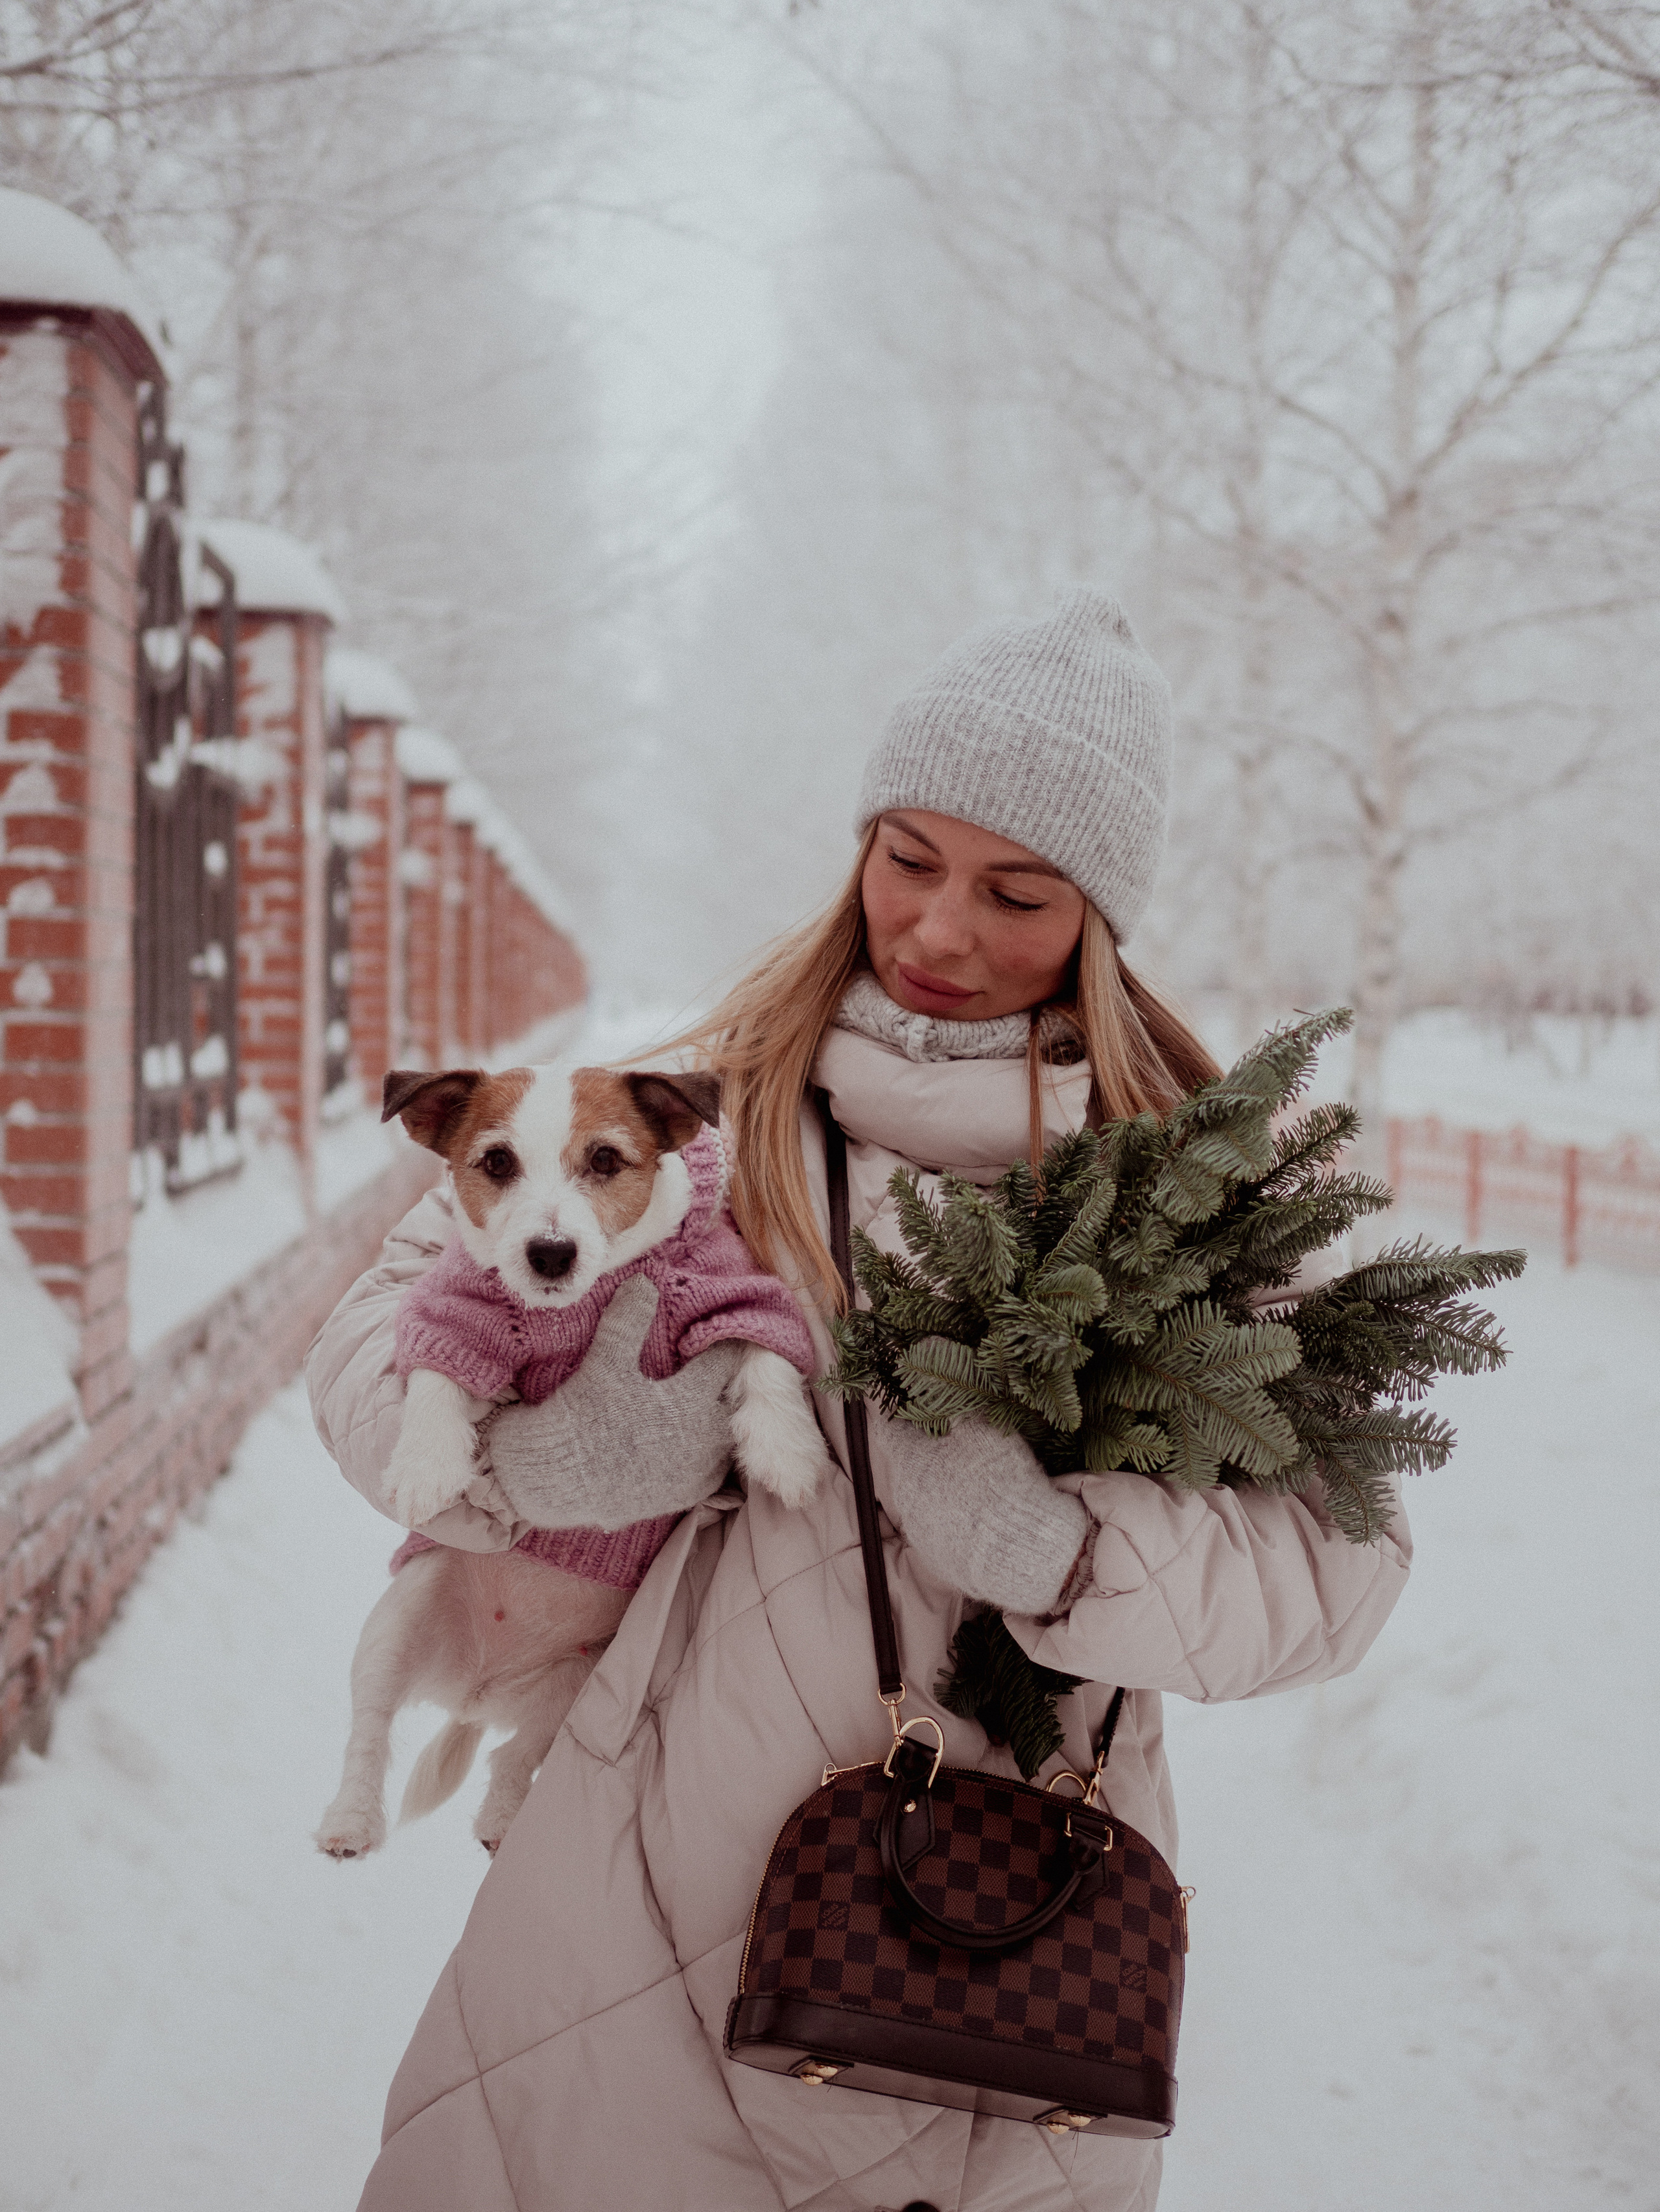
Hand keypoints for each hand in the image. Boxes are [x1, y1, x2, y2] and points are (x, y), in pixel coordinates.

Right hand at [486, 1276, 745, 1530]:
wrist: (558, 1479)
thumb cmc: (583, 1417)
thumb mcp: (605, 1363)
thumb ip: (628, 1321)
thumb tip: (643, 1281)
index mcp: (693, 1399)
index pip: (726, 1361)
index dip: (725, 1344)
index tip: (723, 1334)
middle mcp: (704, 1437)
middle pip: (735, 1403)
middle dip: (730, 1387)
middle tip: (719, 1372)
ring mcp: (696, 1472)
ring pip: (727, 1441)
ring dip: (721, 1423)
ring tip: (708, 1408)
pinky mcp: (683, 1496)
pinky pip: (712, 1475)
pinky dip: (708, 1457)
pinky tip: (693, 1448)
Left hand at [876, 1407, 1090, 1615]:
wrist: (1017, 1548)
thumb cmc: (998, 1479)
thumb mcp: (980, 1429)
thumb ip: (954, 1409)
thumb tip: (937, 1392)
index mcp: (908, 1459)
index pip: (889, 1429)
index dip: (897, 1414)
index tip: (907, 1405)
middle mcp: (904, 1495)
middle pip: (908, 1464)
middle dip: (925, 1453)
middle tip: (953, 1443)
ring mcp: (919, 1529)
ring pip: (923, 1497)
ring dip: (940, 1486)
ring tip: (973, 1482)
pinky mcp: (935, 1556)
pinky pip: (940, 1527)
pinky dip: (953, 1517)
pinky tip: (978, 1515)